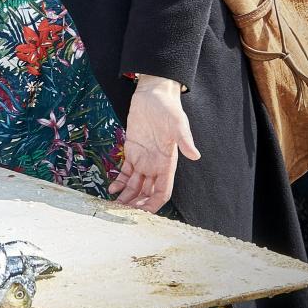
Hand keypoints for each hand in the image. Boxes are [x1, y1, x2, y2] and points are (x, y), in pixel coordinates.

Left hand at [108, 74, 199, 212]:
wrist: (153, 94)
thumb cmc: (168, 108)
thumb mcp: (178, 123)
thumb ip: (184, 140)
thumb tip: (196, 155)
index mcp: (167, 163)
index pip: (163, 191)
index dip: (154, 204)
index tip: (143, 213)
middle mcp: (155, 164)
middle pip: (146, 192)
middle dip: (137, 204)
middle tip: (123, 214)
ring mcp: (143, 158)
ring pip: (135, 185)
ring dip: (127, 196)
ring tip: (115, 206)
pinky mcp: (131, 150)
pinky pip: (125, 171)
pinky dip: (119, 181)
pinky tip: (112, 188)